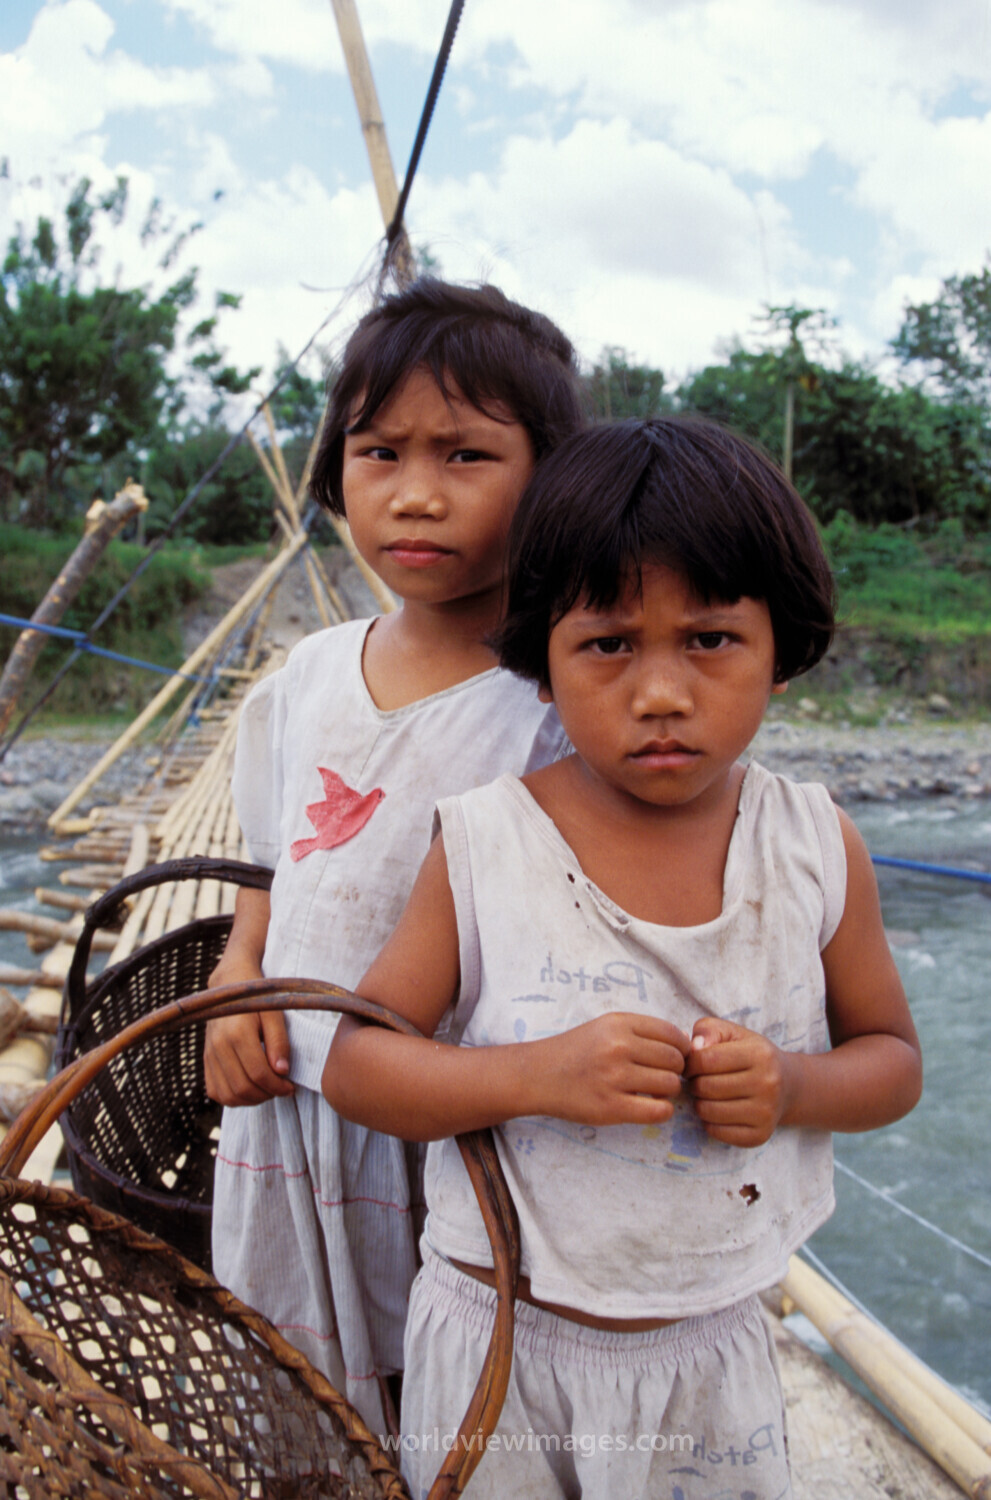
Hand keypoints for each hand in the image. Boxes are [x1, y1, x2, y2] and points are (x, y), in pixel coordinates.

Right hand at [203, 951, 293, 1106]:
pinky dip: (234, 1098)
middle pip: (242, 1088)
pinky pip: (215, 1091)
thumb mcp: (275, 1014)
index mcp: (237, 1033)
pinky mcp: (205, 1060)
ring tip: (268, 1089)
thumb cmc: (257, 999)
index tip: (291, 1087)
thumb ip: (279, 1042)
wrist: (229, 985)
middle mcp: (218, 1046)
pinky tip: (250, 1088)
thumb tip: (282, 1072)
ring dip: (251, 1100)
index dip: (277, 1087)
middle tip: (282, 1089)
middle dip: (267, 1095)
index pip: (258, 1074)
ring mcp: (209, 1054)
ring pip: (228, 1095)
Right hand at [535, 1012, 689, 1126]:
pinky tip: (650, 1107)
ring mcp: (614, 1078)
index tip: (673, 1058)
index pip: (672, 1034)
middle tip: (661, 1077)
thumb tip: (686, 1043)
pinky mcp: (611, 1107)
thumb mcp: (605, 1026)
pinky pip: (658, 1111)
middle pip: (675, 1060)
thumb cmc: (576, 1051)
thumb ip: (641, 1031)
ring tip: (652, 1091)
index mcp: (619, 1024)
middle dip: (675, 1071)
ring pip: (670, 1085)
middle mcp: (618, 1047)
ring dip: (668, 1091)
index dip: (681, 1048)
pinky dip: (662, 1111)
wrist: (538, 1075)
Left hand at [686, 1017, 791, 1146]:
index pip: (706, 1059)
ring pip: (708, 1111)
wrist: (788, 1085)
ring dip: (699, 1103)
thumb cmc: (750, 1054)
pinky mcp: (760, 1135)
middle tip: (699, 1080)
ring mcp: (766, 1112)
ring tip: (708, 1095)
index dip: (690, 1063)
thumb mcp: (732, 1033)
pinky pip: (717, 1132)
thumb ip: (708, 1030)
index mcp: (760, 1054)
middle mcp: (768, 1084)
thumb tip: (694, 1048)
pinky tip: (718, 1110)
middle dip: (694, 1083)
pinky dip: (709, 1122)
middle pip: (706, 1087)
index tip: (691, 1065)